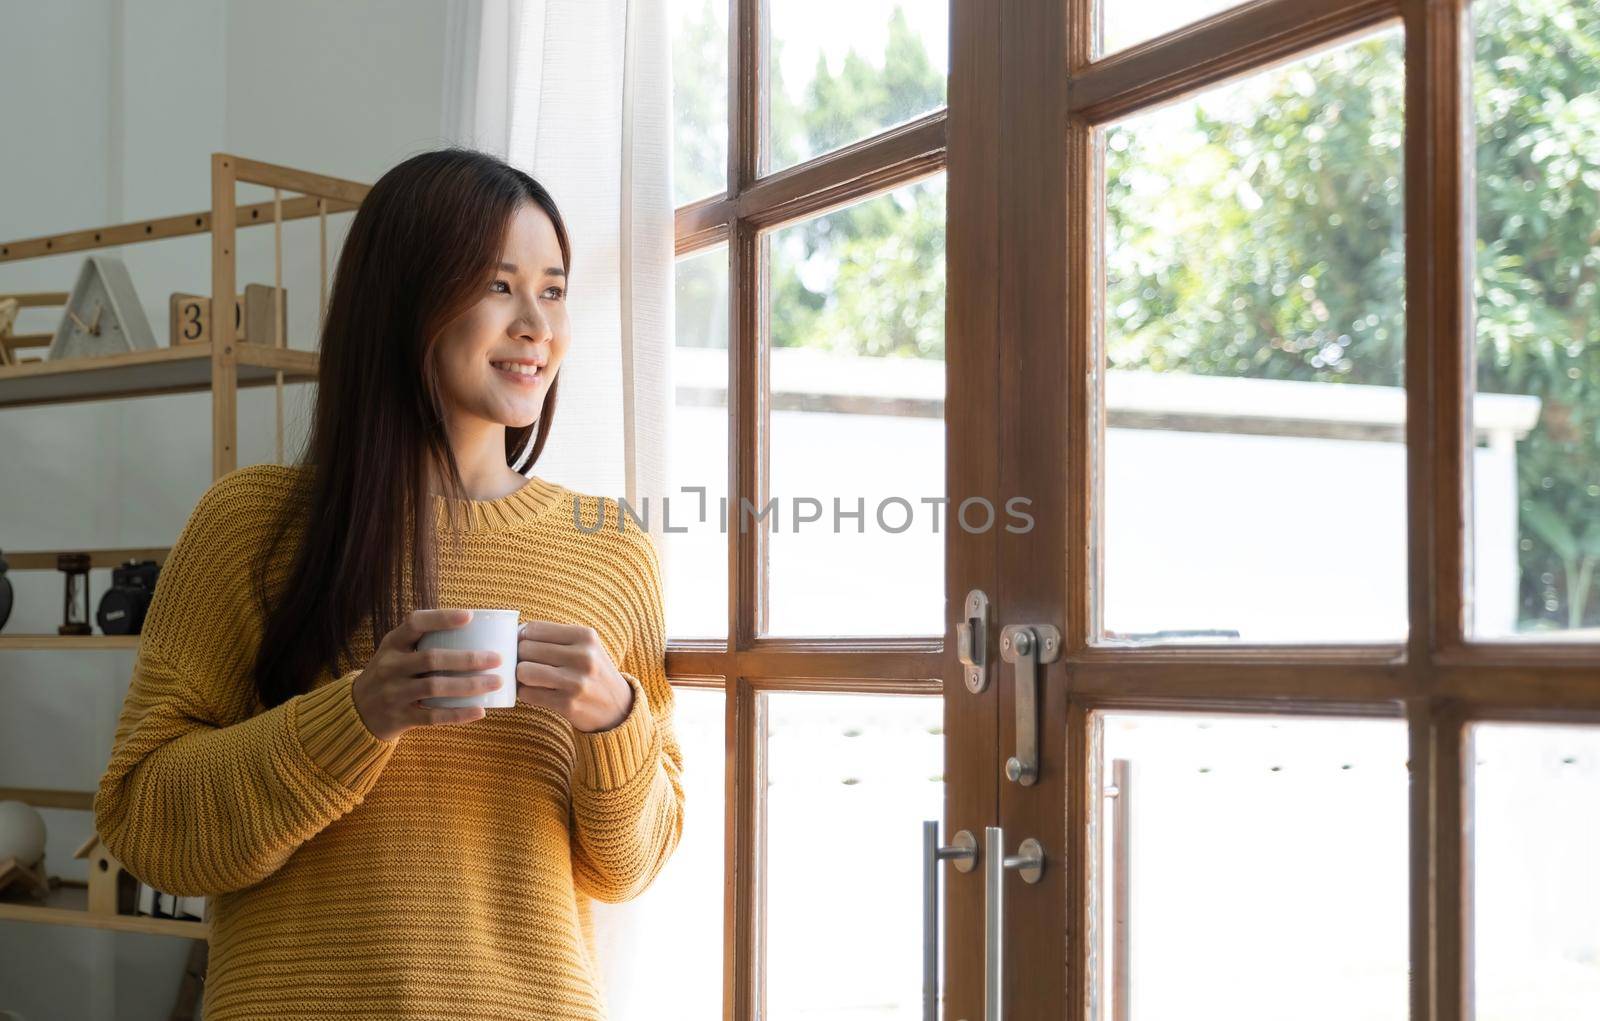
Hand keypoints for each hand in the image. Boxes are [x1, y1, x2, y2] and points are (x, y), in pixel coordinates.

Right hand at [350, 609, 504, 740]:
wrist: (357, 711)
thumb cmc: (390, 674)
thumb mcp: (395, 652)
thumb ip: (423, 640)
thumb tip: (475, 626)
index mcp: (392, 644)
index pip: (415, 624)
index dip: (442, 618)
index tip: (470, 616)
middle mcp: (390, 666)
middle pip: (432, 659)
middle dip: (468, 659)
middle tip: (497, 658)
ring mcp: (394, 693)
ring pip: (435, 687)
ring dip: (469, 685)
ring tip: (496, 682)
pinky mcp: (400, 717)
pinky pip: (433, 716)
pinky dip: (458, 714)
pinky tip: (480, 710)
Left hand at [515, 620, 633, 732]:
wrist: (618, 707)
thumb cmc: (592, 671)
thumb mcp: (586, 646)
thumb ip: (555, 637)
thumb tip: (515, 633)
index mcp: (586, 636)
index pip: (534, 629)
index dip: (522, 637)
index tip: (525, 645)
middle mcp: (583, 657)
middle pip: (525, 649)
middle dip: (520, 657)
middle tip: (529, 663)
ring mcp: (576, 682)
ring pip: (523, 671)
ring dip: (521, 676)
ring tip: (530, 677)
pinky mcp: (567, 704)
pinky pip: (528, 694)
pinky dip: (526, 693)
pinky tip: (537, 692)